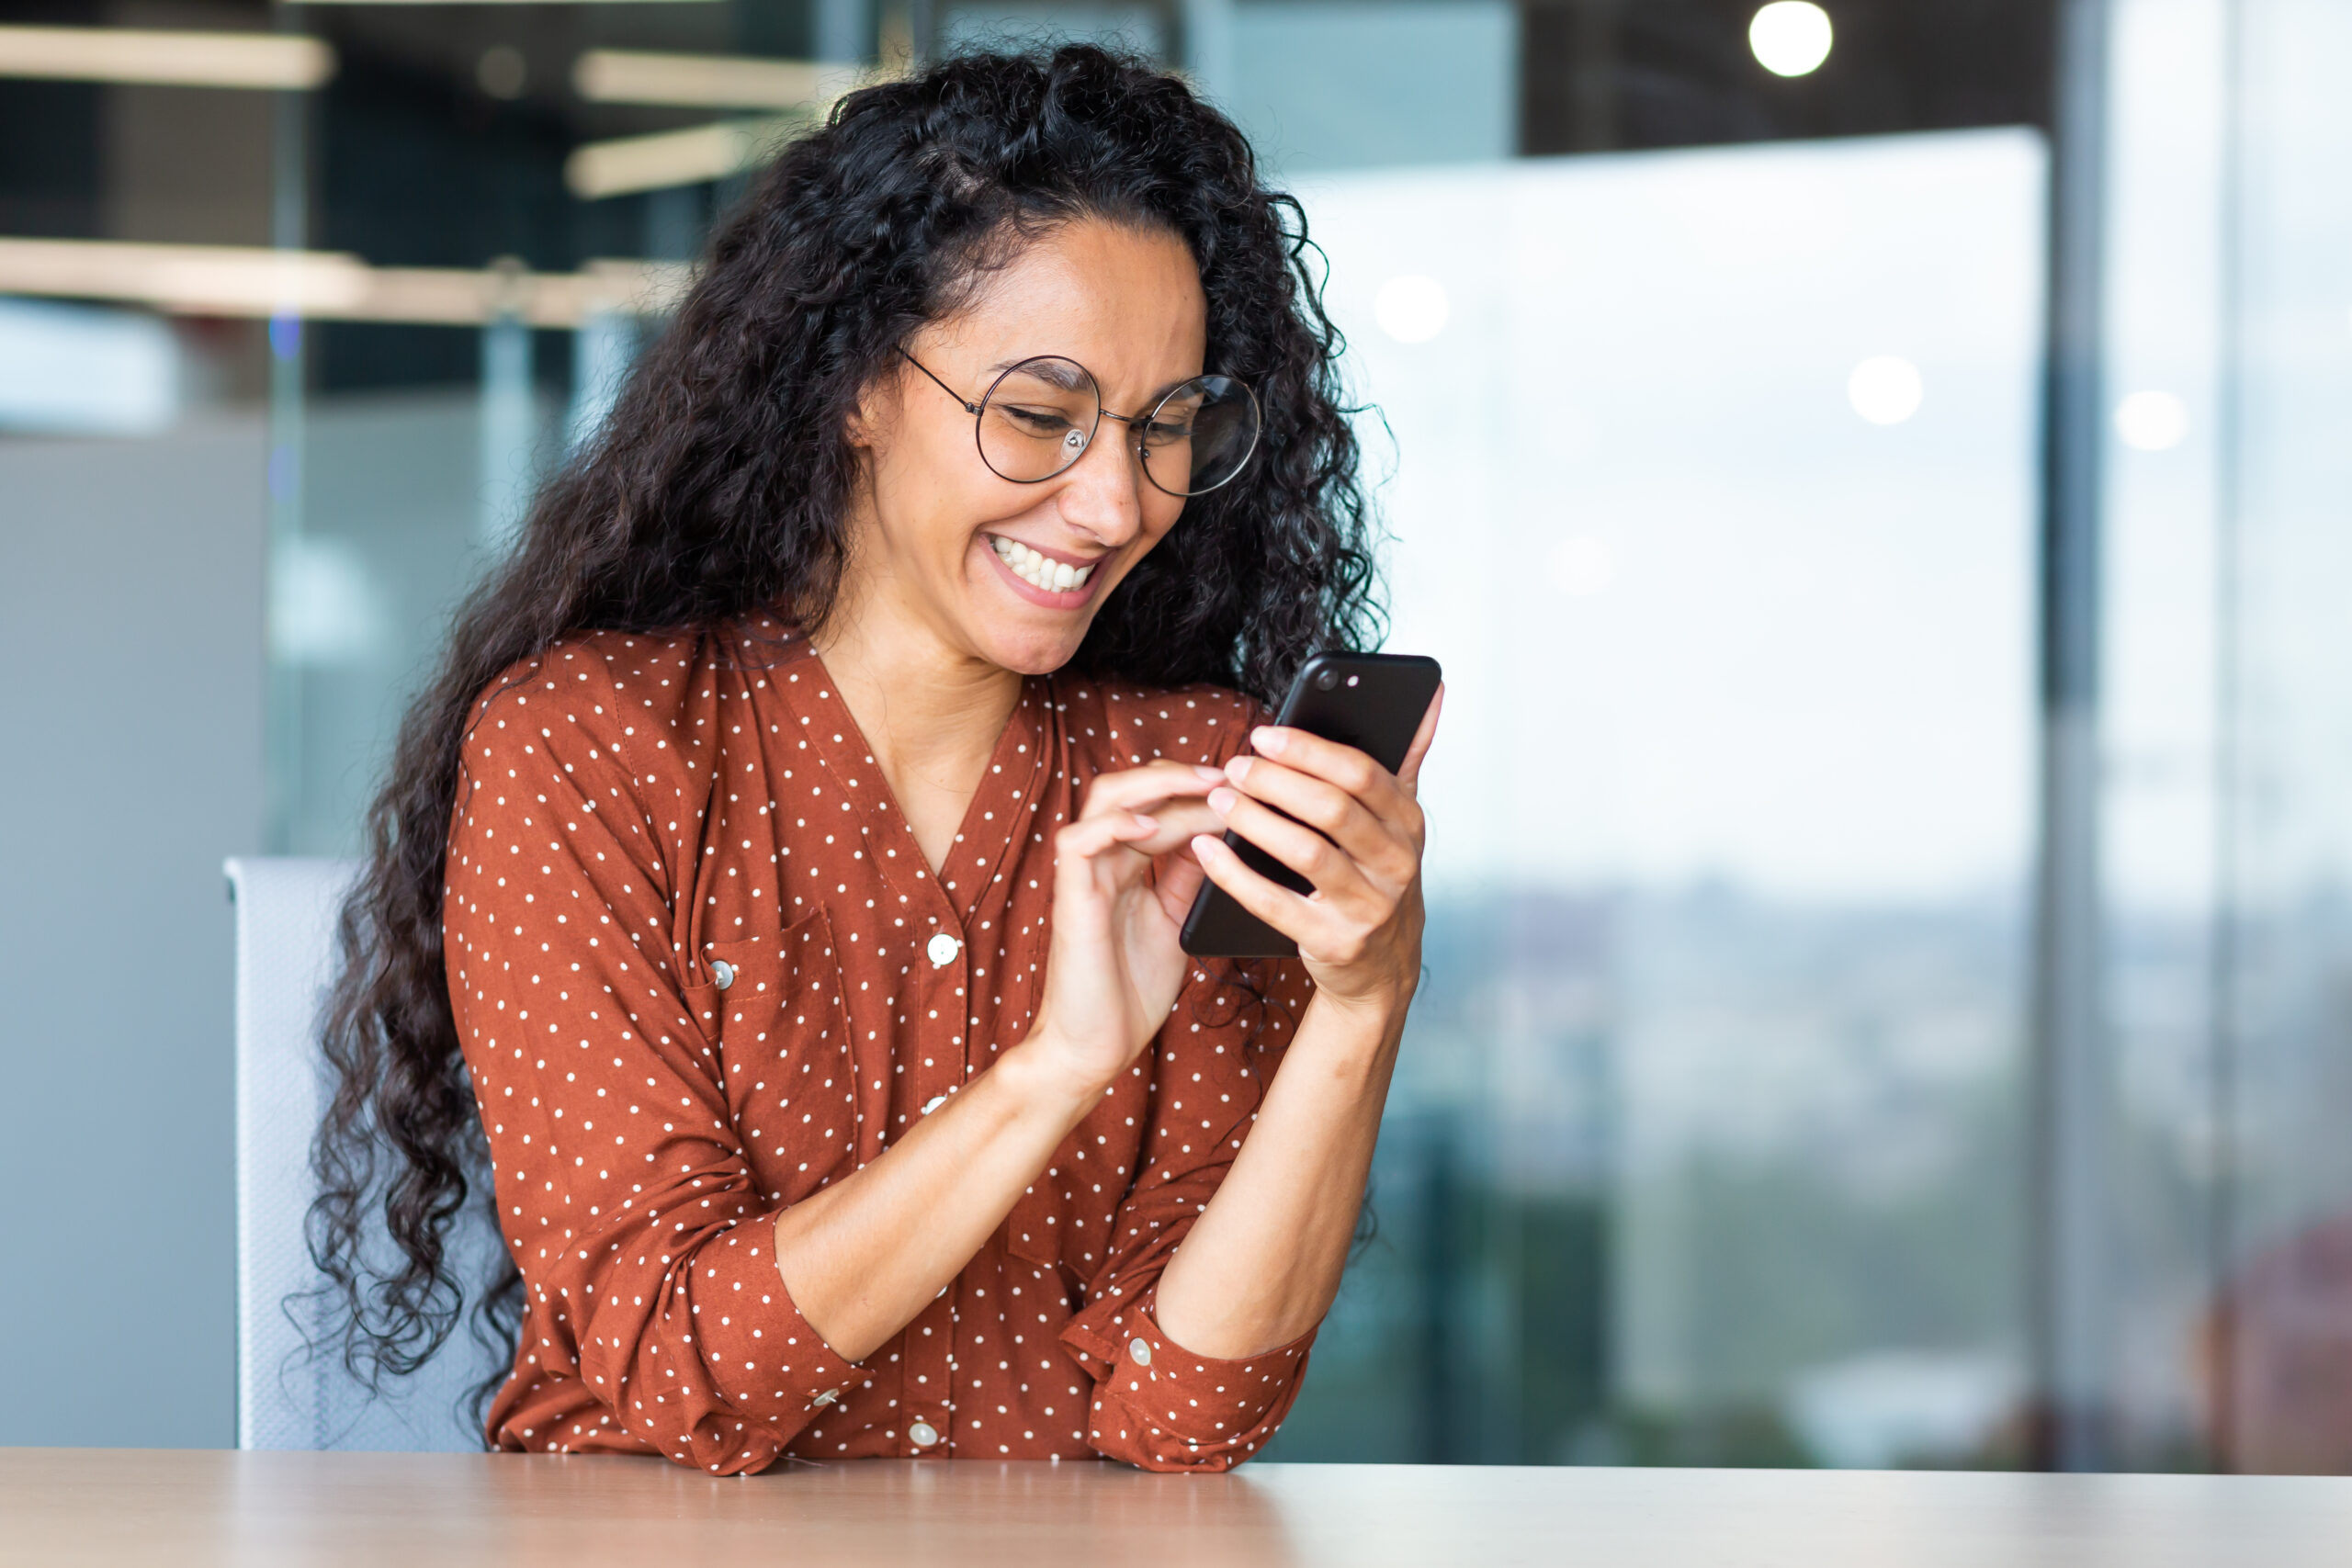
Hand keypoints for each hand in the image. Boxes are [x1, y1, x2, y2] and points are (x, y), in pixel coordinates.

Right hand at [1023, 760, 1227, 1092]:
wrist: (1094, 1048)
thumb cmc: (1130, 992)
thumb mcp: (1174, 922)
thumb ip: (1188, 879)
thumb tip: (1223, 838)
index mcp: (1125, 866)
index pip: (1157, 803)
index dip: (1198, 788)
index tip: (1246, 786)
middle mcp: (1101, 862)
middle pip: (1131, 786)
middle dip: (1182, 774)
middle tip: (1232, 776)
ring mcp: (1082, 876)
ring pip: (1106, 799)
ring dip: (1156, 784)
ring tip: (1203, 784)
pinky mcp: (1070, 898)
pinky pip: (1080, 841)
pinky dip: (1116, 824)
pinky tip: (1153, 824)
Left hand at [1191, 687, 1442, 1015]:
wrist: (1383, 967)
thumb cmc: (1379, 878)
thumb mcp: (1400, 821)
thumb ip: (1408, 756)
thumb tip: (1431, 691)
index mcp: (1408, 823)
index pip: (1361, 773)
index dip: (1309, 750)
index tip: (1264, 734)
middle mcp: (1395, 863)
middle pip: (1332, 809)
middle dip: (1277, 782)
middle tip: (1236, 767)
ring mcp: (1367, 906)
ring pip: (1306, 852)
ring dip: (1255, 821)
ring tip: (1219, 801)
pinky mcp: (1333, 941)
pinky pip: (1275, 904)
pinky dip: (1234, 875)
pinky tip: (1207, 851)